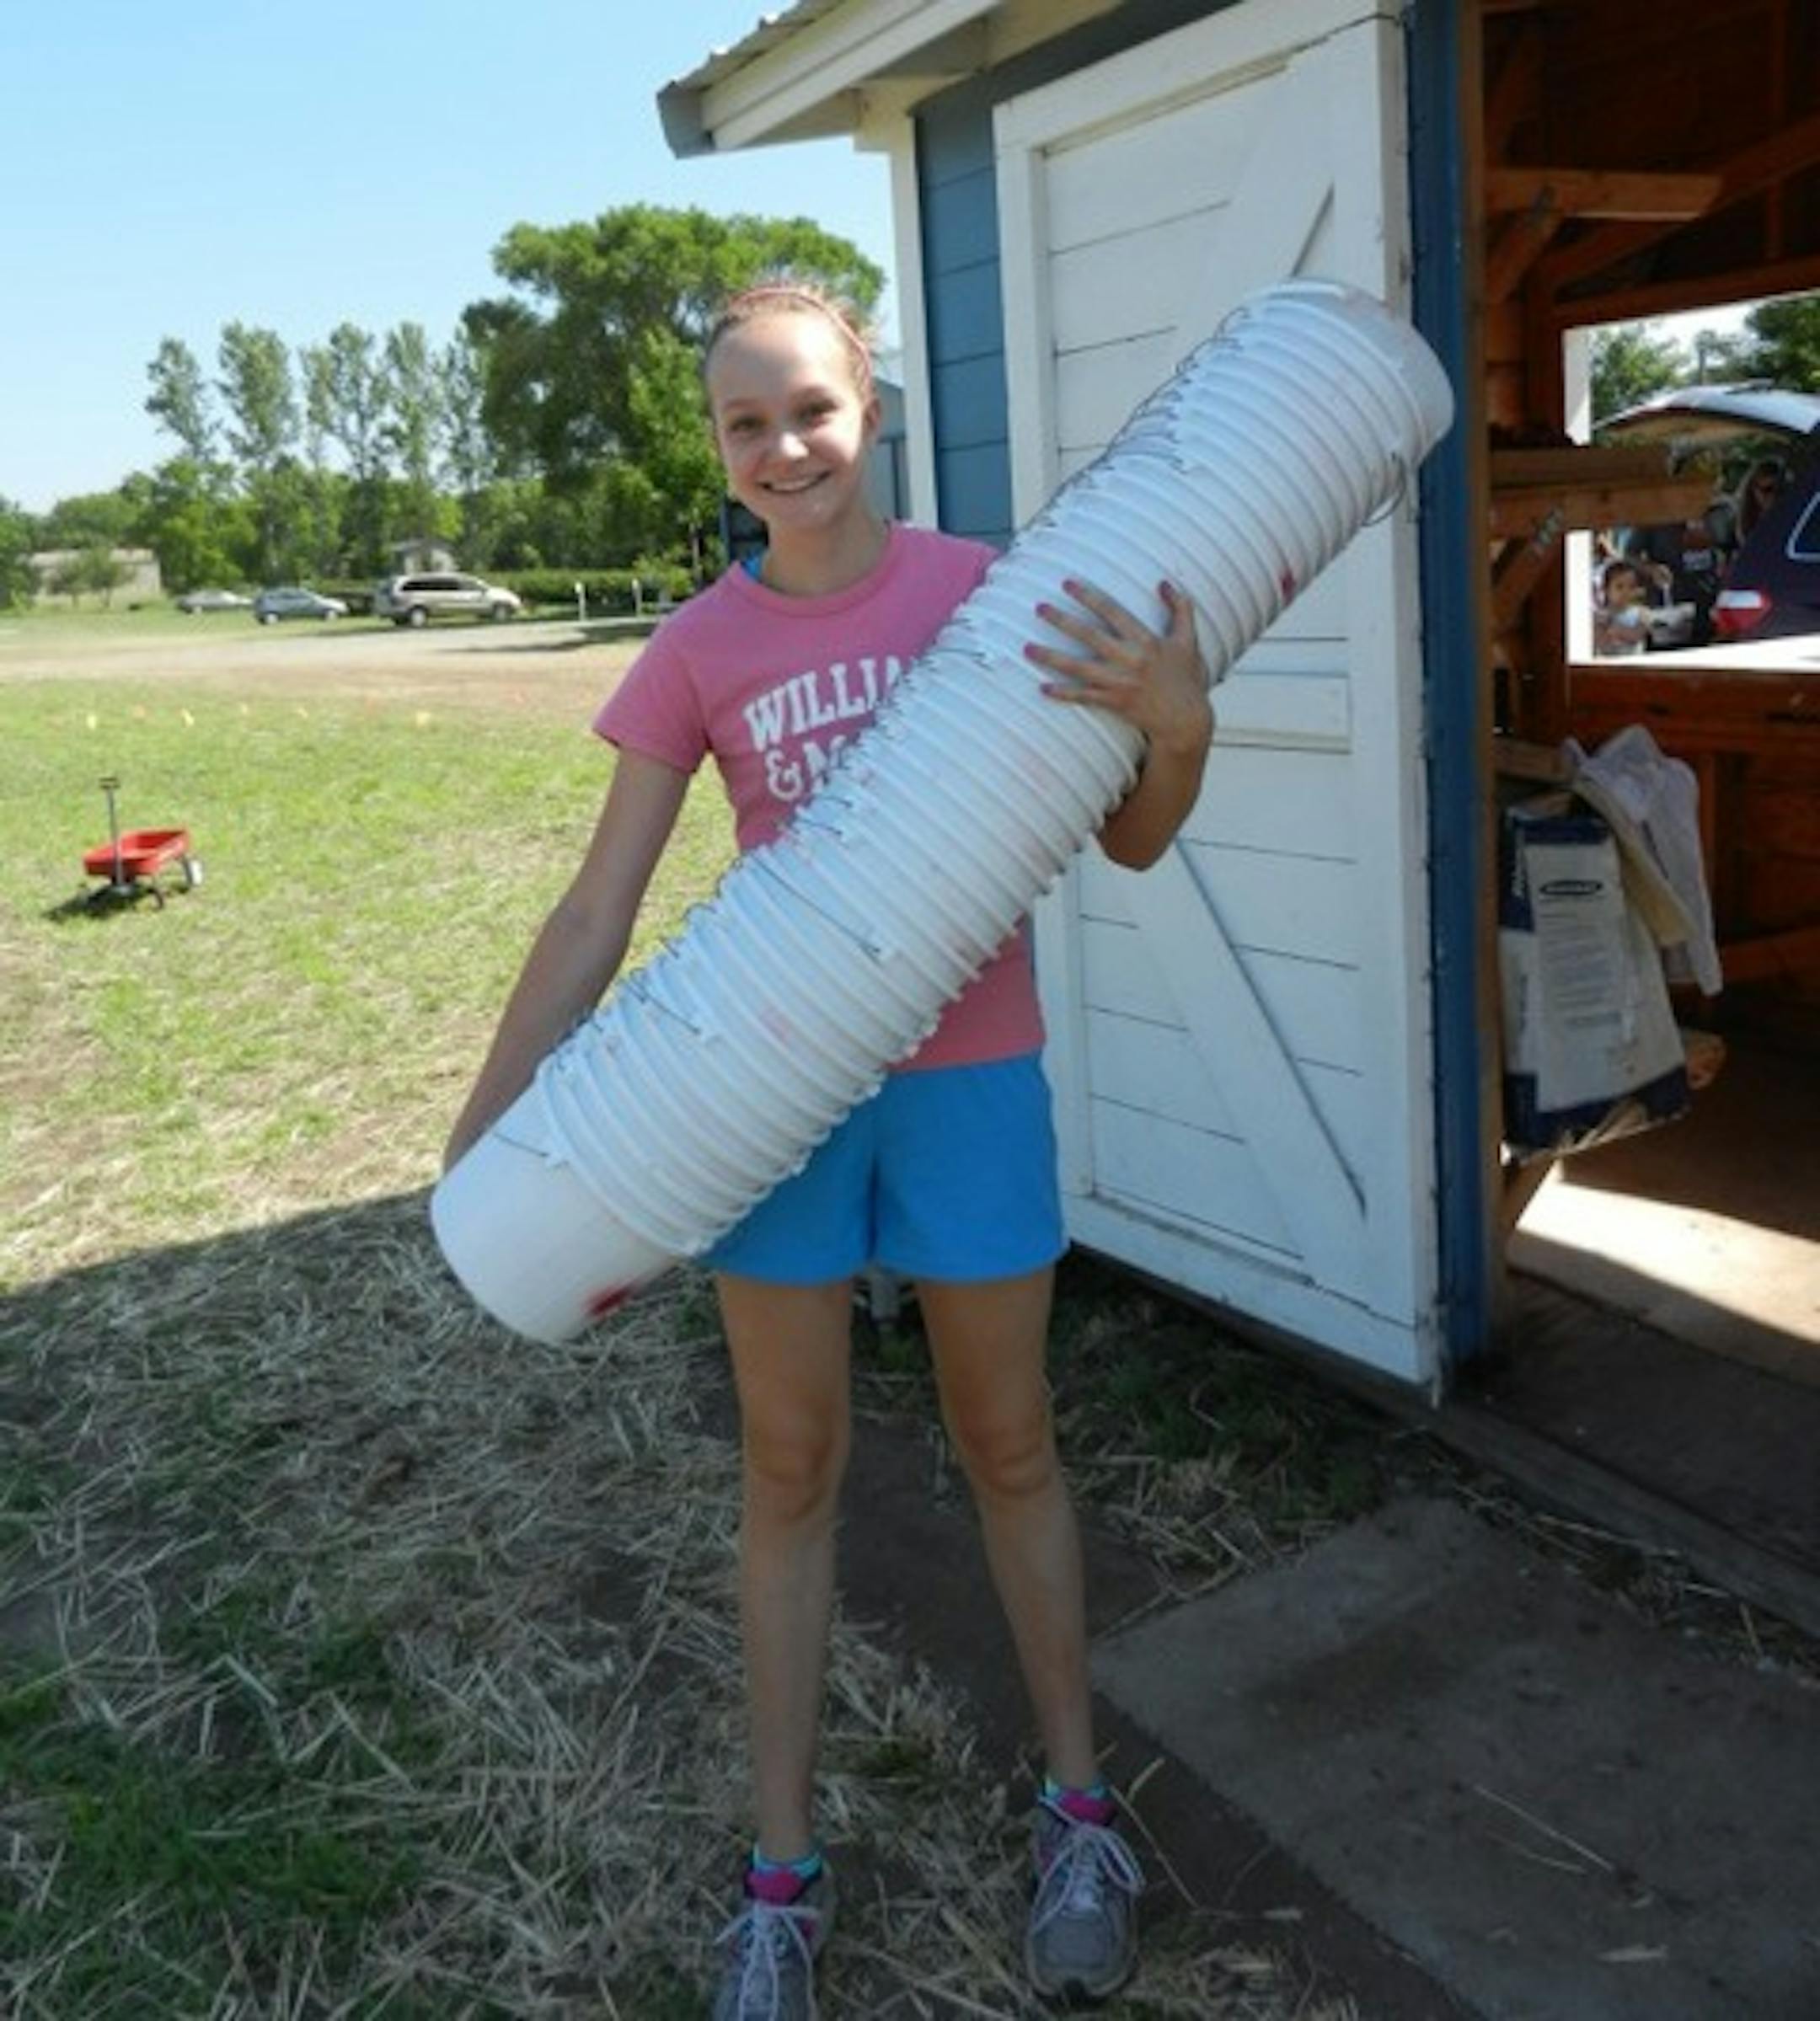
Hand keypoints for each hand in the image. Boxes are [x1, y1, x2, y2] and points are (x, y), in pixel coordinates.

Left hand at [1026, 578, 1212, 758]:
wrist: (1185, 721)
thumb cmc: (1187, 679)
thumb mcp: (1188, 641)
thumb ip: (1180, 609)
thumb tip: (1164, 582)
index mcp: (1146, 641)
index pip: (1112, 612)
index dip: (1089, 596)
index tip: (1067, 584)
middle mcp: (1130, 660)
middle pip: (1089, 635)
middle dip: (1062, 620)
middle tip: (1038, 607)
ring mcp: (1119, 683)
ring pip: (1078, 667)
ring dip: (1051, 657)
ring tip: (1026, 648)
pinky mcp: (1114, 703)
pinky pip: (1083, 697)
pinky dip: (1063, 693)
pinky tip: (1042, 687)